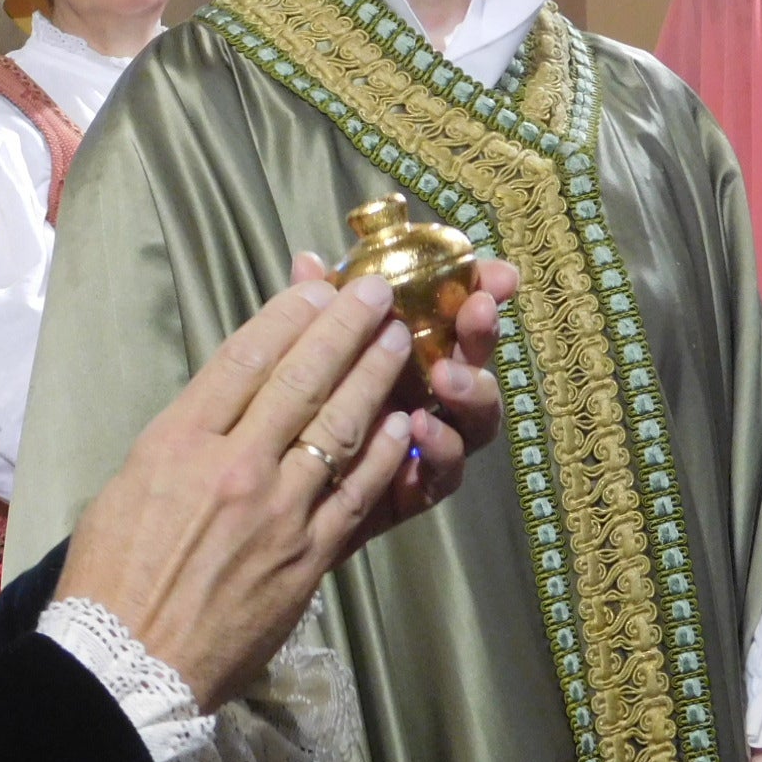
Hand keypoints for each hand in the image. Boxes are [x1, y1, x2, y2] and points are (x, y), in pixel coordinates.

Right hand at [56, 275, 414, 711]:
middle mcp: (231, 465)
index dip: (287, 316)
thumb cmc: (109, 579)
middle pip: (301, 379)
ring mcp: (277, 512)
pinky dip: (386, 455)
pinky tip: (405, 426)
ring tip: (398, 342)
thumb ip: (178, 445)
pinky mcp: (308, 557)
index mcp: (175, 443)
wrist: (125, 665)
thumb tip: (220, 413)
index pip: (243, 358)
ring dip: (375, 377)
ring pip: (340, 427)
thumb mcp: (125, 488)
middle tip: (376, 293)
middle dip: (344, 328)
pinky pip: (358, 494)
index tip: (315, 287)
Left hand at [285, 254, 514, 535]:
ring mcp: (430, 443)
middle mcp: (429, 395)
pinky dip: (440, 448)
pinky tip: (421, 428)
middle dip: (482, 331)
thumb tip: (308, 262)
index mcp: (408, 351)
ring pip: (474, 419)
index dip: (481, 289)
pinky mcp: (418, 489)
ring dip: (471, 390)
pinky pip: (443, 473)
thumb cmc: (292, 413)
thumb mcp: (298, 358)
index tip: (495, 272)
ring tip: (447, 374)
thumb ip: (310, 312)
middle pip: (473, 360)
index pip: (455, 313)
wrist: (266, 499)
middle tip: (477, 309)